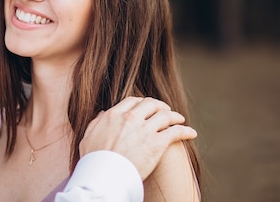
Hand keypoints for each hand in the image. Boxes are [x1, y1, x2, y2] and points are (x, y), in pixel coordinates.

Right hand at [79, 96, 196, 179]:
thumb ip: (96, 122)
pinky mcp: (157, 143)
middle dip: (159, 106)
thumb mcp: (88, 137)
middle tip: (165, 111)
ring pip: (166, 115)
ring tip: (180, 119)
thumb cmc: (94, 161)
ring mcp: (144, 130)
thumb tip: (102, 114)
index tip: (146, 107)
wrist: (104, 176)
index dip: (142, 103)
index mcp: (114, 115)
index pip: (132, 101)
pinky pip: (176, 132)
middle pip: (150, 104)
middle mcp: (131, 118)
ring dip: (175, 116)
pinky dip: (185, 131)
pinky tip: (191, 133)